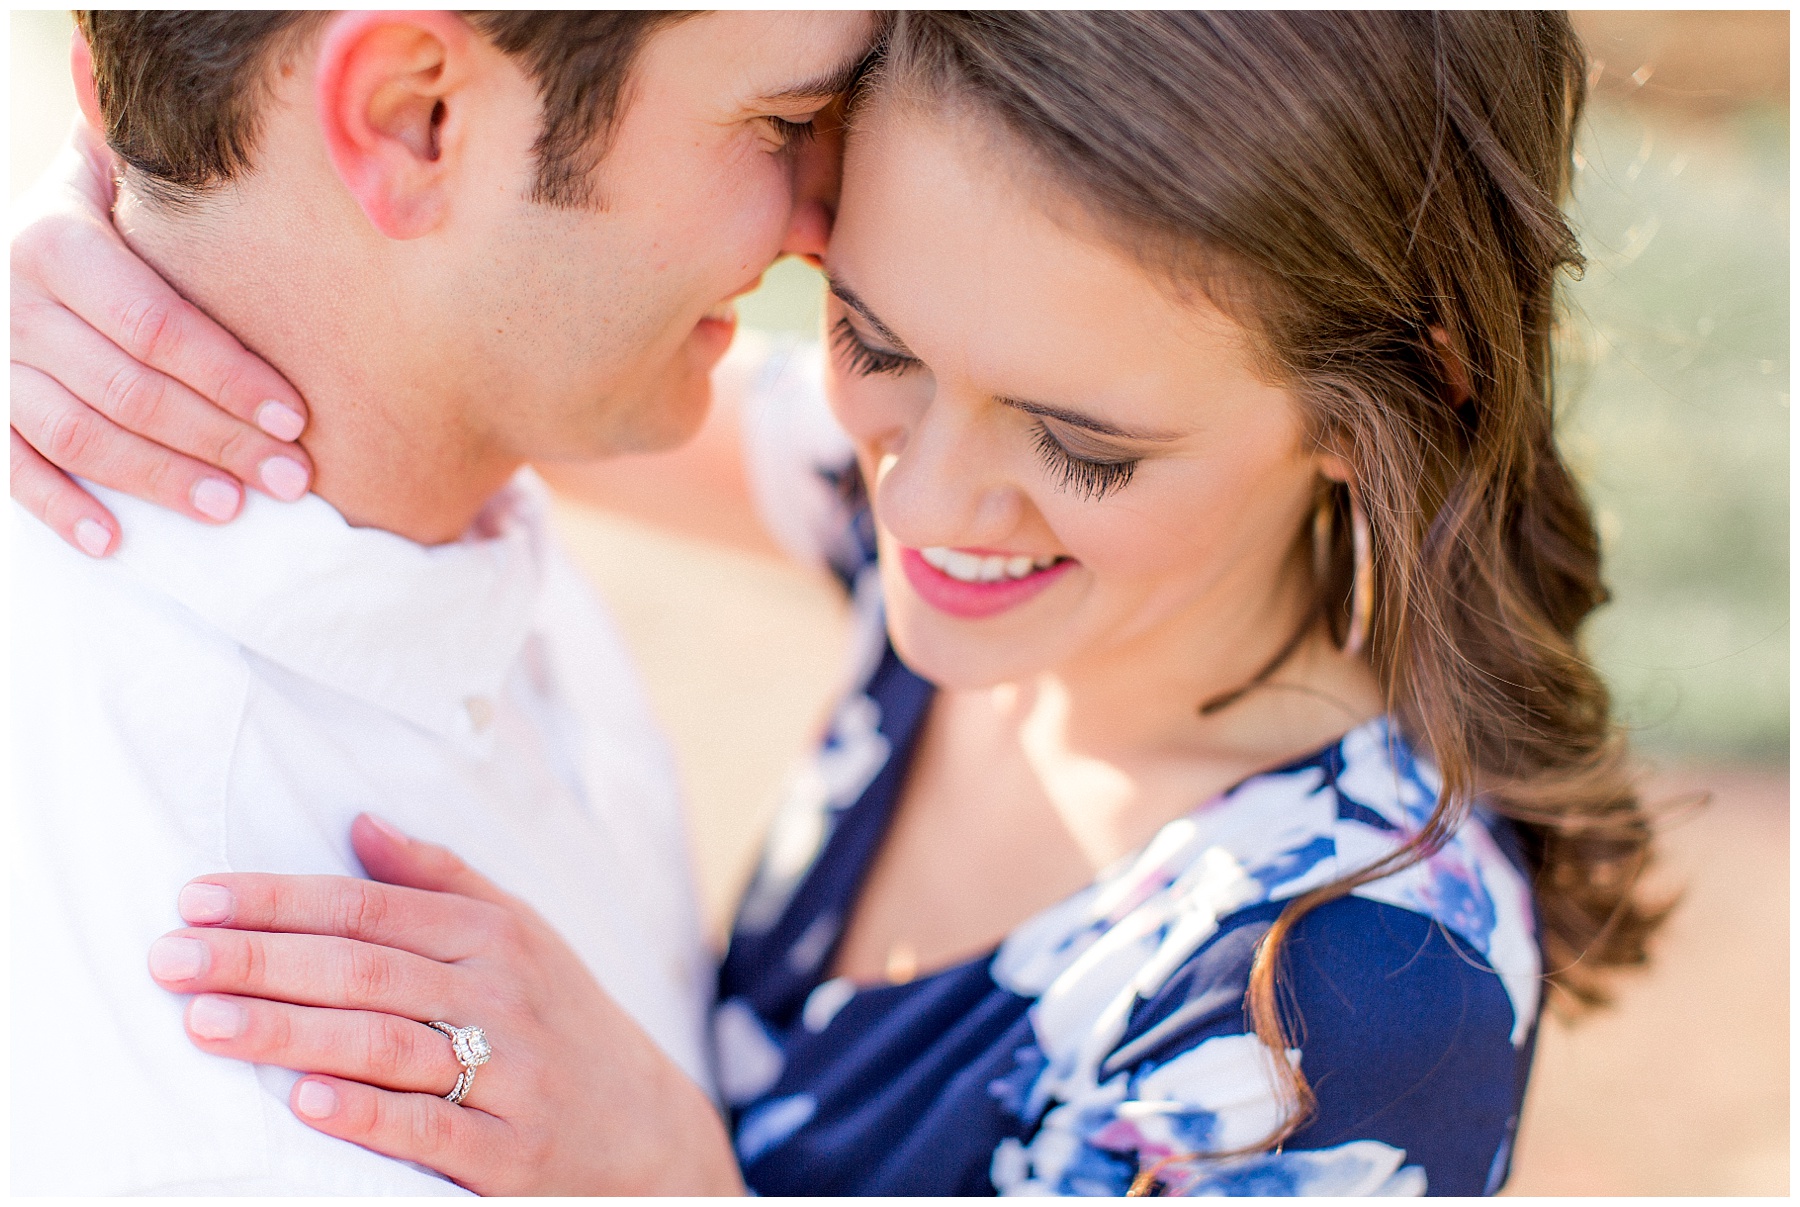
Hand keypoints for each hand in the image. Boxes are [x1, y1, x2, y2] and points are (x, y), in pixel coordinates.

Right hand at [11, 113, 313, 557]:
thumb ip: (177, 173)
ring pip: (77, 434)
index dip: (228, 376)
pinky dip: (57, 508)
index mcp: (54, 241)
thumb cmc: (111, 198)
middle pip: (129, 389)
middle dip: (218, 438)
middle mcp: (13, 302)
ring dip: (158, 478)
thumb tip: (276, 161)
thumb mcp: (126, 164)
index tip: (296, 416)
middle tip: (291, 477)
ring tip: (232, 509)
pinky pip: (10, 466)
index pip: (156, 325)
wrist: (29, 220)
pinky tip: (113, 543)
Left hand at [146, 814, 743, 1195]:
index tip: (198, 899)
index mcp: (497, 938)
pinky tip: (304, 1102)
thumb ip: (441, 879)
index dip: (281, 900)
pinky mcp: (511, 1154)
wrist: (649, 1134)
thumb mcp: (523, 936)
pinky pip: (429, 1131)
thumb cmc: (564, 1023)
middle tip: (171, 958)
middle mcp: (502, 998)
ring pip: (385, 1045)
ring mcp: (510, 1077)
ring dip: (289, 1032)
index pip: (371, 909)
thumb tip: (360, 823)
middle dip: (261, 961)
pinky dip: (367, 1114)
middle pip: (366, 971)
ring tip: (205, 1022)